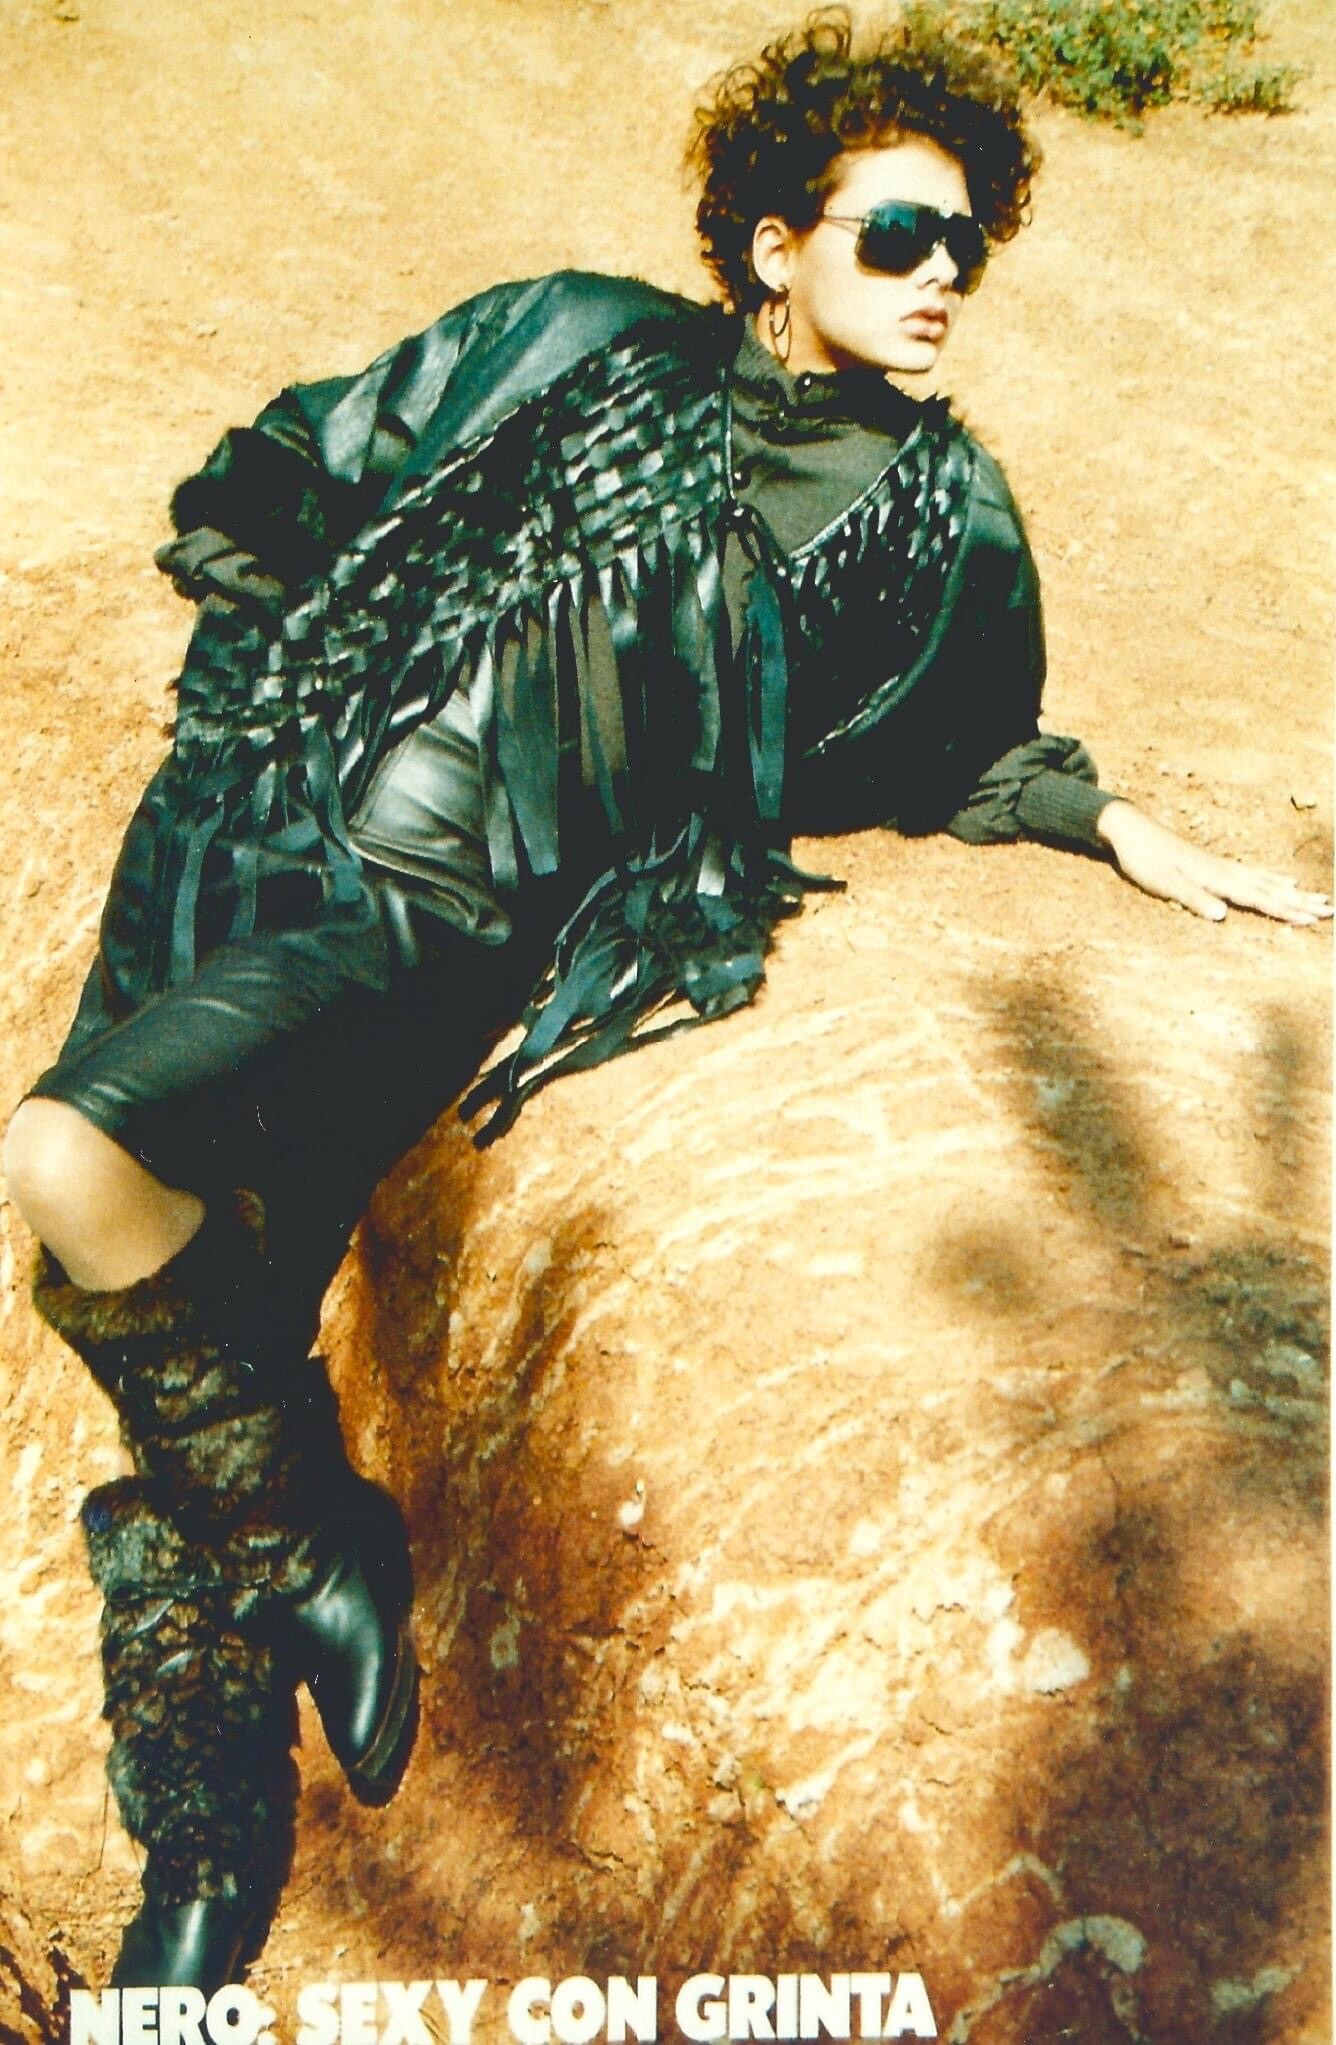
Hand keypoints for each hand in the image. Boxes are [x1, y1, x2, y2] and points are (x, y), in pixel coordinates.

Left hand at [1095, 801, 1331, 927]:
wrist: (1130, 830)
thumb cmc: (1143, 859)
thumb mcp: (1164, 883)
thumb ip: (1194, 899)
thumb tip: (1223, 915)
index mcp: (1216, 877)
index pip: (1257, 897)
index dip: (1284, 910)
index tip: (1310, 920)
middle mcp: (1225, 870)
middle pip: (1270, 889)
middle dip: (1300, 902)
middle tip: (1329, 912)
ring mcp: (1222, 866)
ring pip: (1267, 881)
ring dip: (1294, 892)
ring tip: (1319, 899)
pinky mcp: (1215, 865)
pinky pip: (1254, 875)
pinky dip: (1274, 880)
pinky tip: (1286, 882)